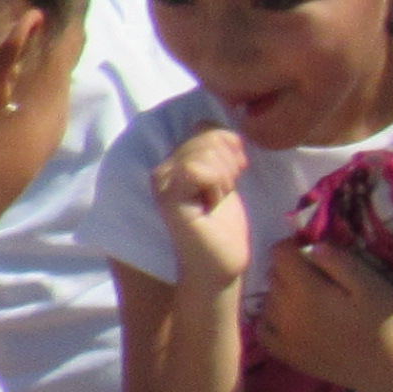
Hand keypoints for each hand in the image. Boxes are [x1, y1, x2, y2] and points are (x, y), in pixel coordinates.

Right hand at [154, 130, 253, 295]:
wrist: (220, 265)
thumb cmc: (224, 226)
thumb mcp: (225, 179)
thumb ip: (219, 151)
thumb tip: (222, 126)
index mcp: (174, 161)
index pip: (205, 126)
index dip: (229, 147)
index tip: (232, 177)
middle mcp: (160, 167)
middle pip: (208, 135)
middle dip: (229, 164)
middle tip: (221, 194)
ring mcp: (161, 182)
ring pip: (205, 152)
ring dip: (224, 178)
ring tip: (215, 200)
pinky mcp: (167, 197)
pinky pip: (198, 170)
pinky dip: (217, 185)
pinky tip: (211, 204)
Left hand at [256, 242, 392, 390]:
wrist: (392, 368)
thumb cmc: (385, 322)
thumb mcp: (370, 283)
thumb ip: (337, 261)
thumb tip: (311, 246)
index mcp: (305, 291)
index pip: (278, 254)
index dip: (293, 247)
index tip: (310, 252)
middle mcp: (285, 312)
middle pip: (273, 276)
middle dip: (290, 270)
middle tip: (318, 277)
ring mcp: (282, 336)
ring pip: (267, 301)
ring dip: (282, 294)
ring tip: (311, 301)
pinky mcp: (285, 355)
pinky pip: (262, 329)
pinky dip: (271, 319)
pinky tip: (292, 319)